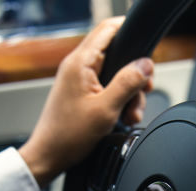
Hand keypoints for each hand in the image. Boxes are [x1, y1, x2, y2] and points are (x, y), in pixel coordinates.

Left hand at [19, 17, 153, 187]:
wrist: (49, 156)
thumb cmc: (68, 136)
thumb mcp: (106, 109)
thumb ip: (127, 83)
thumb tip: (145, 64)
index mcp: (80, 63)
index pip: (108, 29)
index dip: (130, 33)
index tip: (146, 49)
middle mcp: (78, 66)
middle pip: (117, 53)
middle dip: (135, 74)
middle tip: (142, 92)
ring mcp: (79, 79)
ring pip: (115, 73)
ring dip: (129, 92)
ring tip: (131, 114)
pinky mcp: (81, 92)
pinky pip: (107, 87)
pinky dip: (119, 100)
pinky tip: (123, 117)